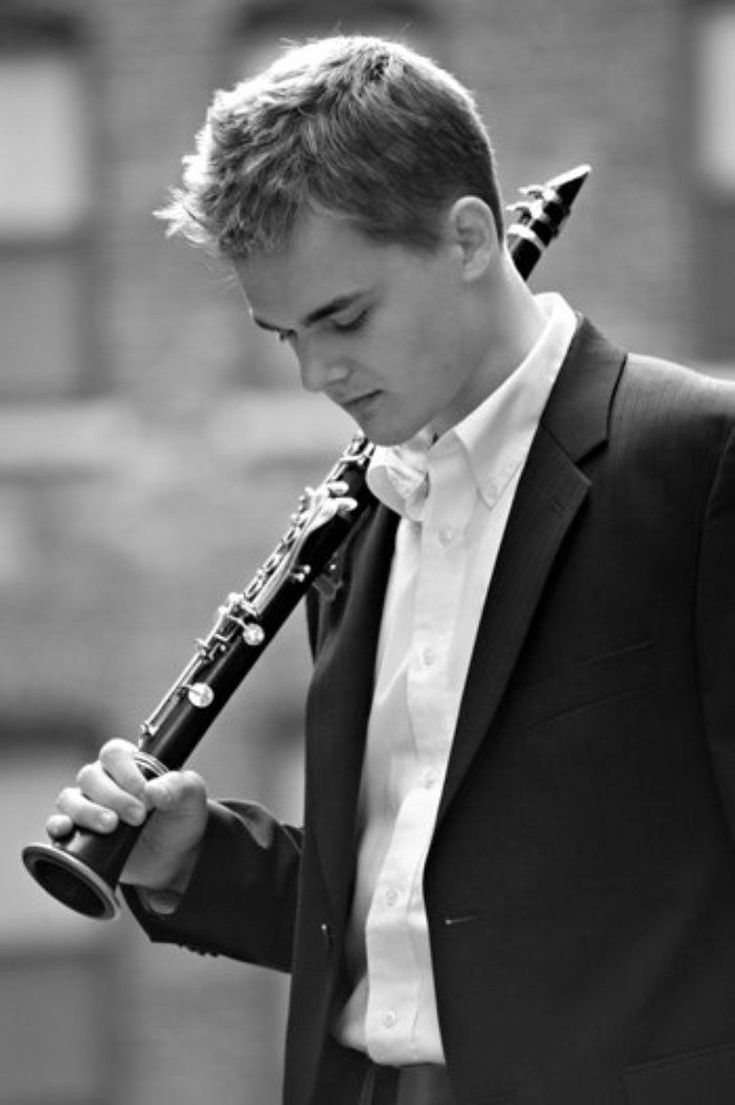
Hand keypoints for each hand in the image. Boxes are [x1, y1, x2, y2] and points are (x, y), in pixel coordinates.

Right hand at [47, 738, 208, 893]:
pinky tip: (68, 829)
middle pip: (90, 775)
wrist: (174, 860)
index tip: (144, 791)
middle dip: (113, 796)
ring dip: (88, 811)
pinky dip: (58, 825)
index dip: (126, 770)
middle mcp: (104, 782)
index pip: (114, 753)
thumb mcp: (191, 800)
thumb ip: (179, 787)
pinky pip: (56, 824)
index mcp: (130, 766)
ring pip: (70, 798)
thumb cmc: (180, 821)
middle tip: (138, 816)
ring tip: (111, 826)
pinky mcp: (79, 833)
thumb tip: (154, 790)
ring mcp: (89, 807)